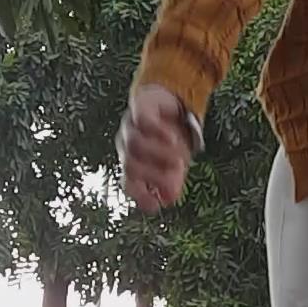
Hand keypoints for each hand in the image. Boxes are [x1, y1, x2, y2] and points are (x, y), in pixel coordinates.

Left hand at [118, 85, 192, 212]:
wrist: (165, 102)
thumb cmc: (168, 139)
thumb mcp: (174, 163)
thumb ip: (171, 180)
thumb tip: (169, 200)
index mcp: (133, 165)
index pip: (129, 184)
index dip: (140, 195)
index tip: (156, 205)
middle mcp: (127, 148)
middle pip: (130, 165)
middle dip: (154, 173)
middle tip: (177, 174)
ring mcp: (131, 127)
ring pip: (135, 143)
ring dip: (158, 153)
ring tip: (180, 157)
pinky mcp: (139, 108)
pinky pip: (142, 120)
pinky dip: (156, 131)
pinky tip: (171, 137)